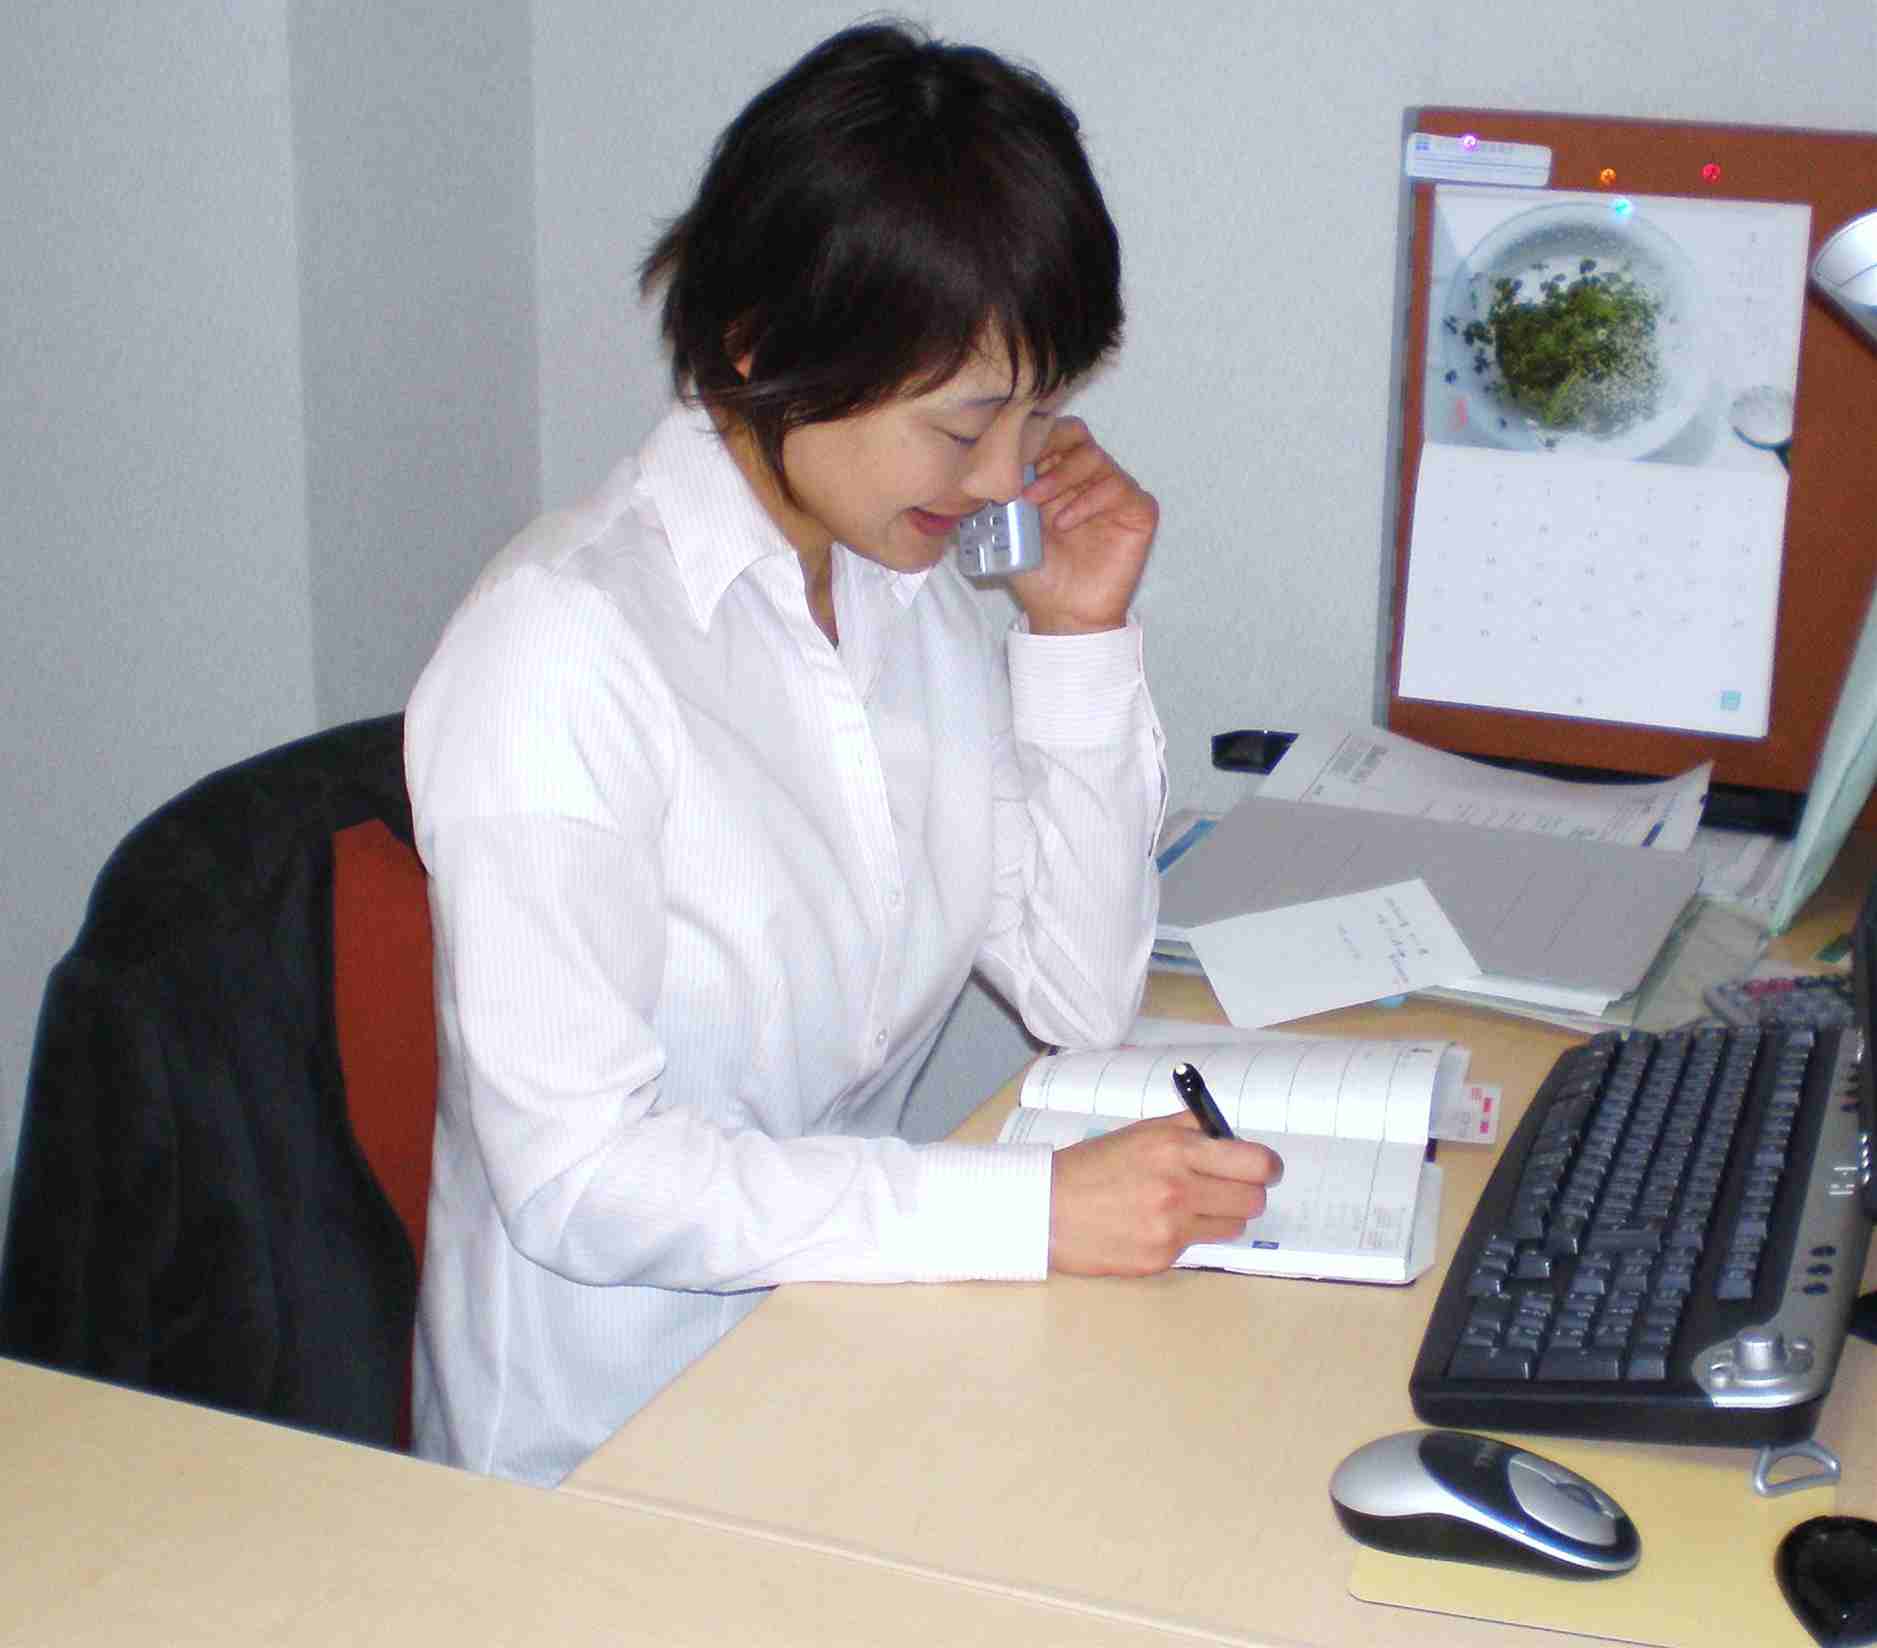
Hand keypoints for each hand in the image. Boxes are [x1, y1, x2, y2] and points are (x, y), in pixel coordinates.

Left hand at [1010, 417, 1156, 635]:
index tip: (1006, 454)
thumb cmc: (1038, 574)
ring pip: (1094, 456)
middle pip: (1075, 435)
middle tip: (1022, 475)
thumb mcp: (1012, 527)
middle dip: (1046, 448)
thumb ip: (1008, 492)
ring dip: (1060, 477)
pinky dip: (1087, 502)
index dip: (1031, 437)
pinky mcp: (1138, 511)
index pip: (1052, 434)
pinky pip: (1118, 487)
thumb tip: (992, 461)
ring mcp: (1115, 492)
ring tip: (1036, 504)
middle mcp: (1089, 478)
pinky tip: (1064, 523)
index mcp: (1058, 474)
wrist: (1063, 614)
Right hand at [1047, 1114, 1284, 1276]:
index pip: (1254, 1162)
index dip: (1266, 1167)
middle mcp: (1178, 1188)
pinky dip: (1185, 1235)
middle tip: (1229, 1188)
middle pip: (1252, 1199)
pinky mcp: (1162, 1257)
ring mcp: (1171, 1227)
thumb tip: (1229, 1135)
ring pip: (1232, 1226)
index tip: (1264, 1169)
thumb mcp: (1140, 1132)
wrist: (1047, 1208)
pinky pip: (1197, 1246)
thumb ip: (1188, 1129)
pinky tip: (1154, 1224)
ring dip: (1219, 1216)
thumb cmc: (1091, 1166)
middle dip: (1246, 1192)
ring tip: (1186, 1206)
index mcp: (1175, 1148)